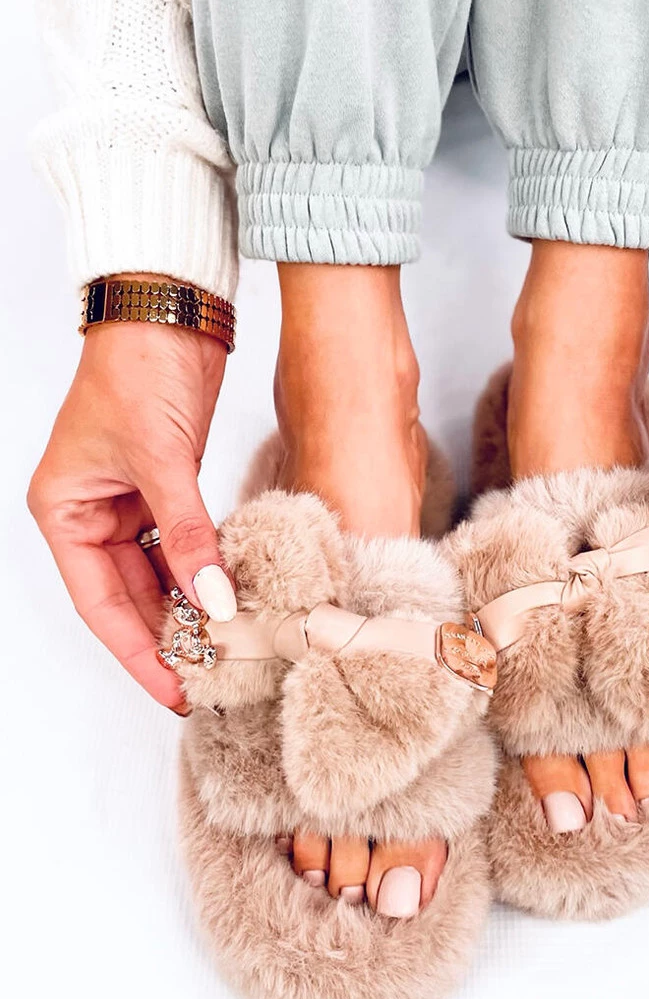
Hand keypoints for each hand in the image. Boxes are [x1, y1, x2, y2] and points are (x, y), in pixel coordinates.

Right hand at [28, 306, 233, 710]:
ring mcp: (132, 502)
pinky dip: (207, 571)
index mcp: (65, 511)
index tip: (172, 689)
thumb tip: (215, 602)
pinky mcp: (169, 487)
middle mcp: (93, 513)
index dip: (136, 650)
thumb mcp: (161, 460)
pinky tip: (233, 597)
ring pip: (162, 575)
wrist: (172, 310)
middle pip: (131, 597)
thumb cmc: (138, 368)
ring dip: (193, 606)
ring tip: (229, 648)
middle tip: (213, 677)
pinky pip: (186, 546)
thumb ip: (189, 535)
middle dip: (170, 635)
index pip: (100, 602)